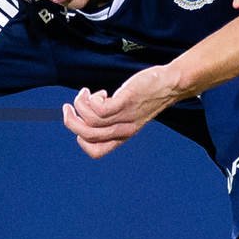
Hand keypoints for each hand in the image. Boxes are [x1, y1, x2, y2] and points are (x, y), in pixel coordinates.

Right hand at [62, 67, 184, 159]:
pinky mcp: (126, 102)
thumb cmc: (148, 96)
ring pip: (90, 120)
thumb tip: (86, 112)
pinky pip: (99, 108)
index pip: (96, 152)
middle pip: (87, 135)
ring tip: (86, 93)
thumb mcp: (129, 113)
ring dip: (80, 104)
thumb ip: (112, 117)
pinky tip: (101, 93)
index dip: (81, 140)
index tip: (80, 122)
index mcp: (122, 136)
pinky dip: (92, 99)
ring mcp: (124, 116)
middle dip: (70, 121)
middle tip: (67, 107)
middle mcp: (122, 130)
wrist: (170, 85)